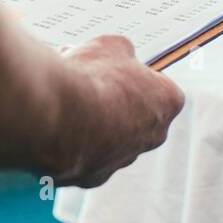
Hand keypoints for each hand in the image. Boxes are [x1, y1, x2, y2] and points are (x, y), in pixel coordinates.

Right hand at [49, 35, 184, 187]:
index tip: (114, 70)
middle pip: (134, 114)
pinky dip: (70, 142)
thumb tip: (119, 55)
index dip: (133, 76)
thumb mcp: (113, 46)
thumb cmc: (91, 79)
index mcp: (167, 102)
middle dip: (112, 98)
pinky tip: (55, 125)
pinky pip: (84, 156)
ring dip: (90, 120)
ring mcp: (122, 160)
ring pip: (108, 137)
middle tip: (87, 81)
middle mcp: (152, 136)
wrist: (55, 116)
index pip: (159, 87)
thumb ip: (122, 53)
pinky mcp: (92, 177)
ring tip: (64, 99)